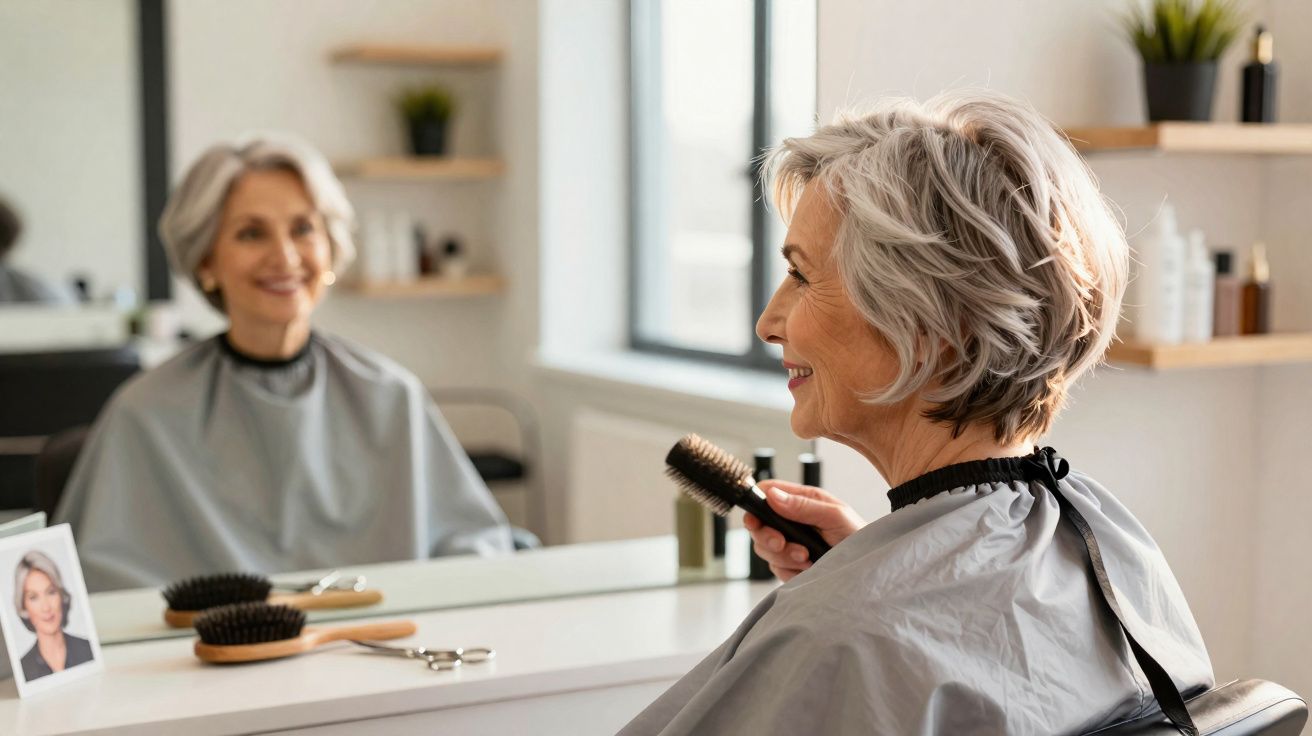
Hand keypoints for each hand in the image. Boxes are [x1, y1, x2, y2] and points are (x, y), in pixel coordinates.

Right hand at [744, 480, 863, 581]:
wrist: (870, 568)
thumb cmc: (860, 537)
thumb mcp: (835, 516)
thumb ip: (803, 506)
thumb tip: (773, 495)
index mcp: (802, 500)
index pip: (767, 494)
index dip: (755, 505)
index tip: (755, 521)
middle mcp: (793, 521)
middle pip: (759, 526)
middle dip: (768, 538)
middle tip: (782, 544)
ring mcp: (792, 543)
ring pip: (766, 550)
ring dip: (784, 557)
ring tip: (807, 558)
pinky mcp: (793, 565)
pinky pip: (777, 569)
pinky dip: (790, 572)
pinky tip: (808, 570)